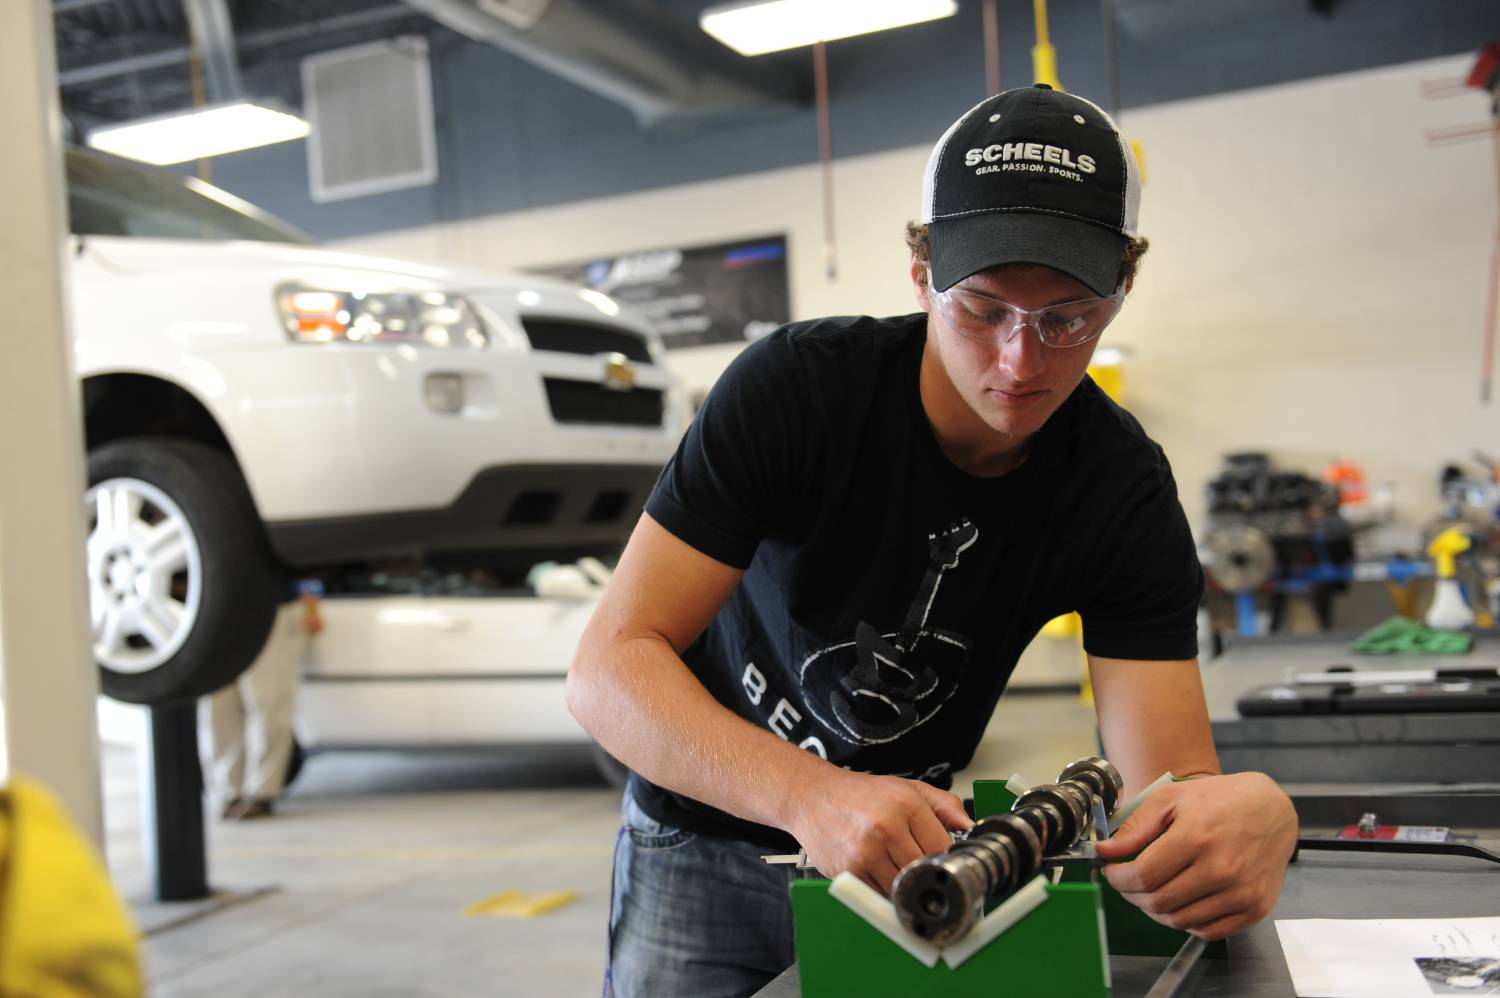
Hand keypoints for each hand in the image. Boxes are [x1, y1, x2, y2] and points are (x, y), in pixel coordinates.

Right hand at [788, 771, 972, 895]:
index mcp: (905, 805)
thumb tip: (970, 826)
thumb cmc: (860, 794)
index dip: (946, 858)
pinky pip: (877, 894)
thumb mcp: (906, 787)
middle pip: (923, 870)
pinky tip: (876, 871)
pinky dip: (881, 890)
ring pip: (901, 887)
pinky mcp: (847, 872)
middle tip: (921, 867)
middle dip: (924, 872)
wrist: (812, 796)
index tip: (945, 861)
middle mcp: (885, 828)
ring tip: (895, 866)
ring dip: (903, 885)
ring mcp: (864, 852)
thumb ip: (943, 804)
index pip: (943, 847)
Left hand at [1094, 771, 1296, 939]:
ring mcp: (1241, 893)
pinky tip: (1180, 901)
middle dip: (1132, 895)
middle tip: (1128, 881)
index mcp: (1197, 838)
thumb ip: (1136, 827)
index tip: (1112, 872)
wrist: (1271, 809)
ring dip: (1156, 910)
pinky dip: (1186, 922)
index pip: (1143, 876)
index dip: (1119, 878)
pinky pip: (1208, 931)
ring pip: (1179, 921)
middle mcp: (1222, 870)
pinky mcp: (1255, 908)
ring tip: (1151, 890)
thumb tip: (1105, 851)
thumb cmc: (1220, 799)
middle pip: (1158, 902)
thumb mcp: (1171, 799)